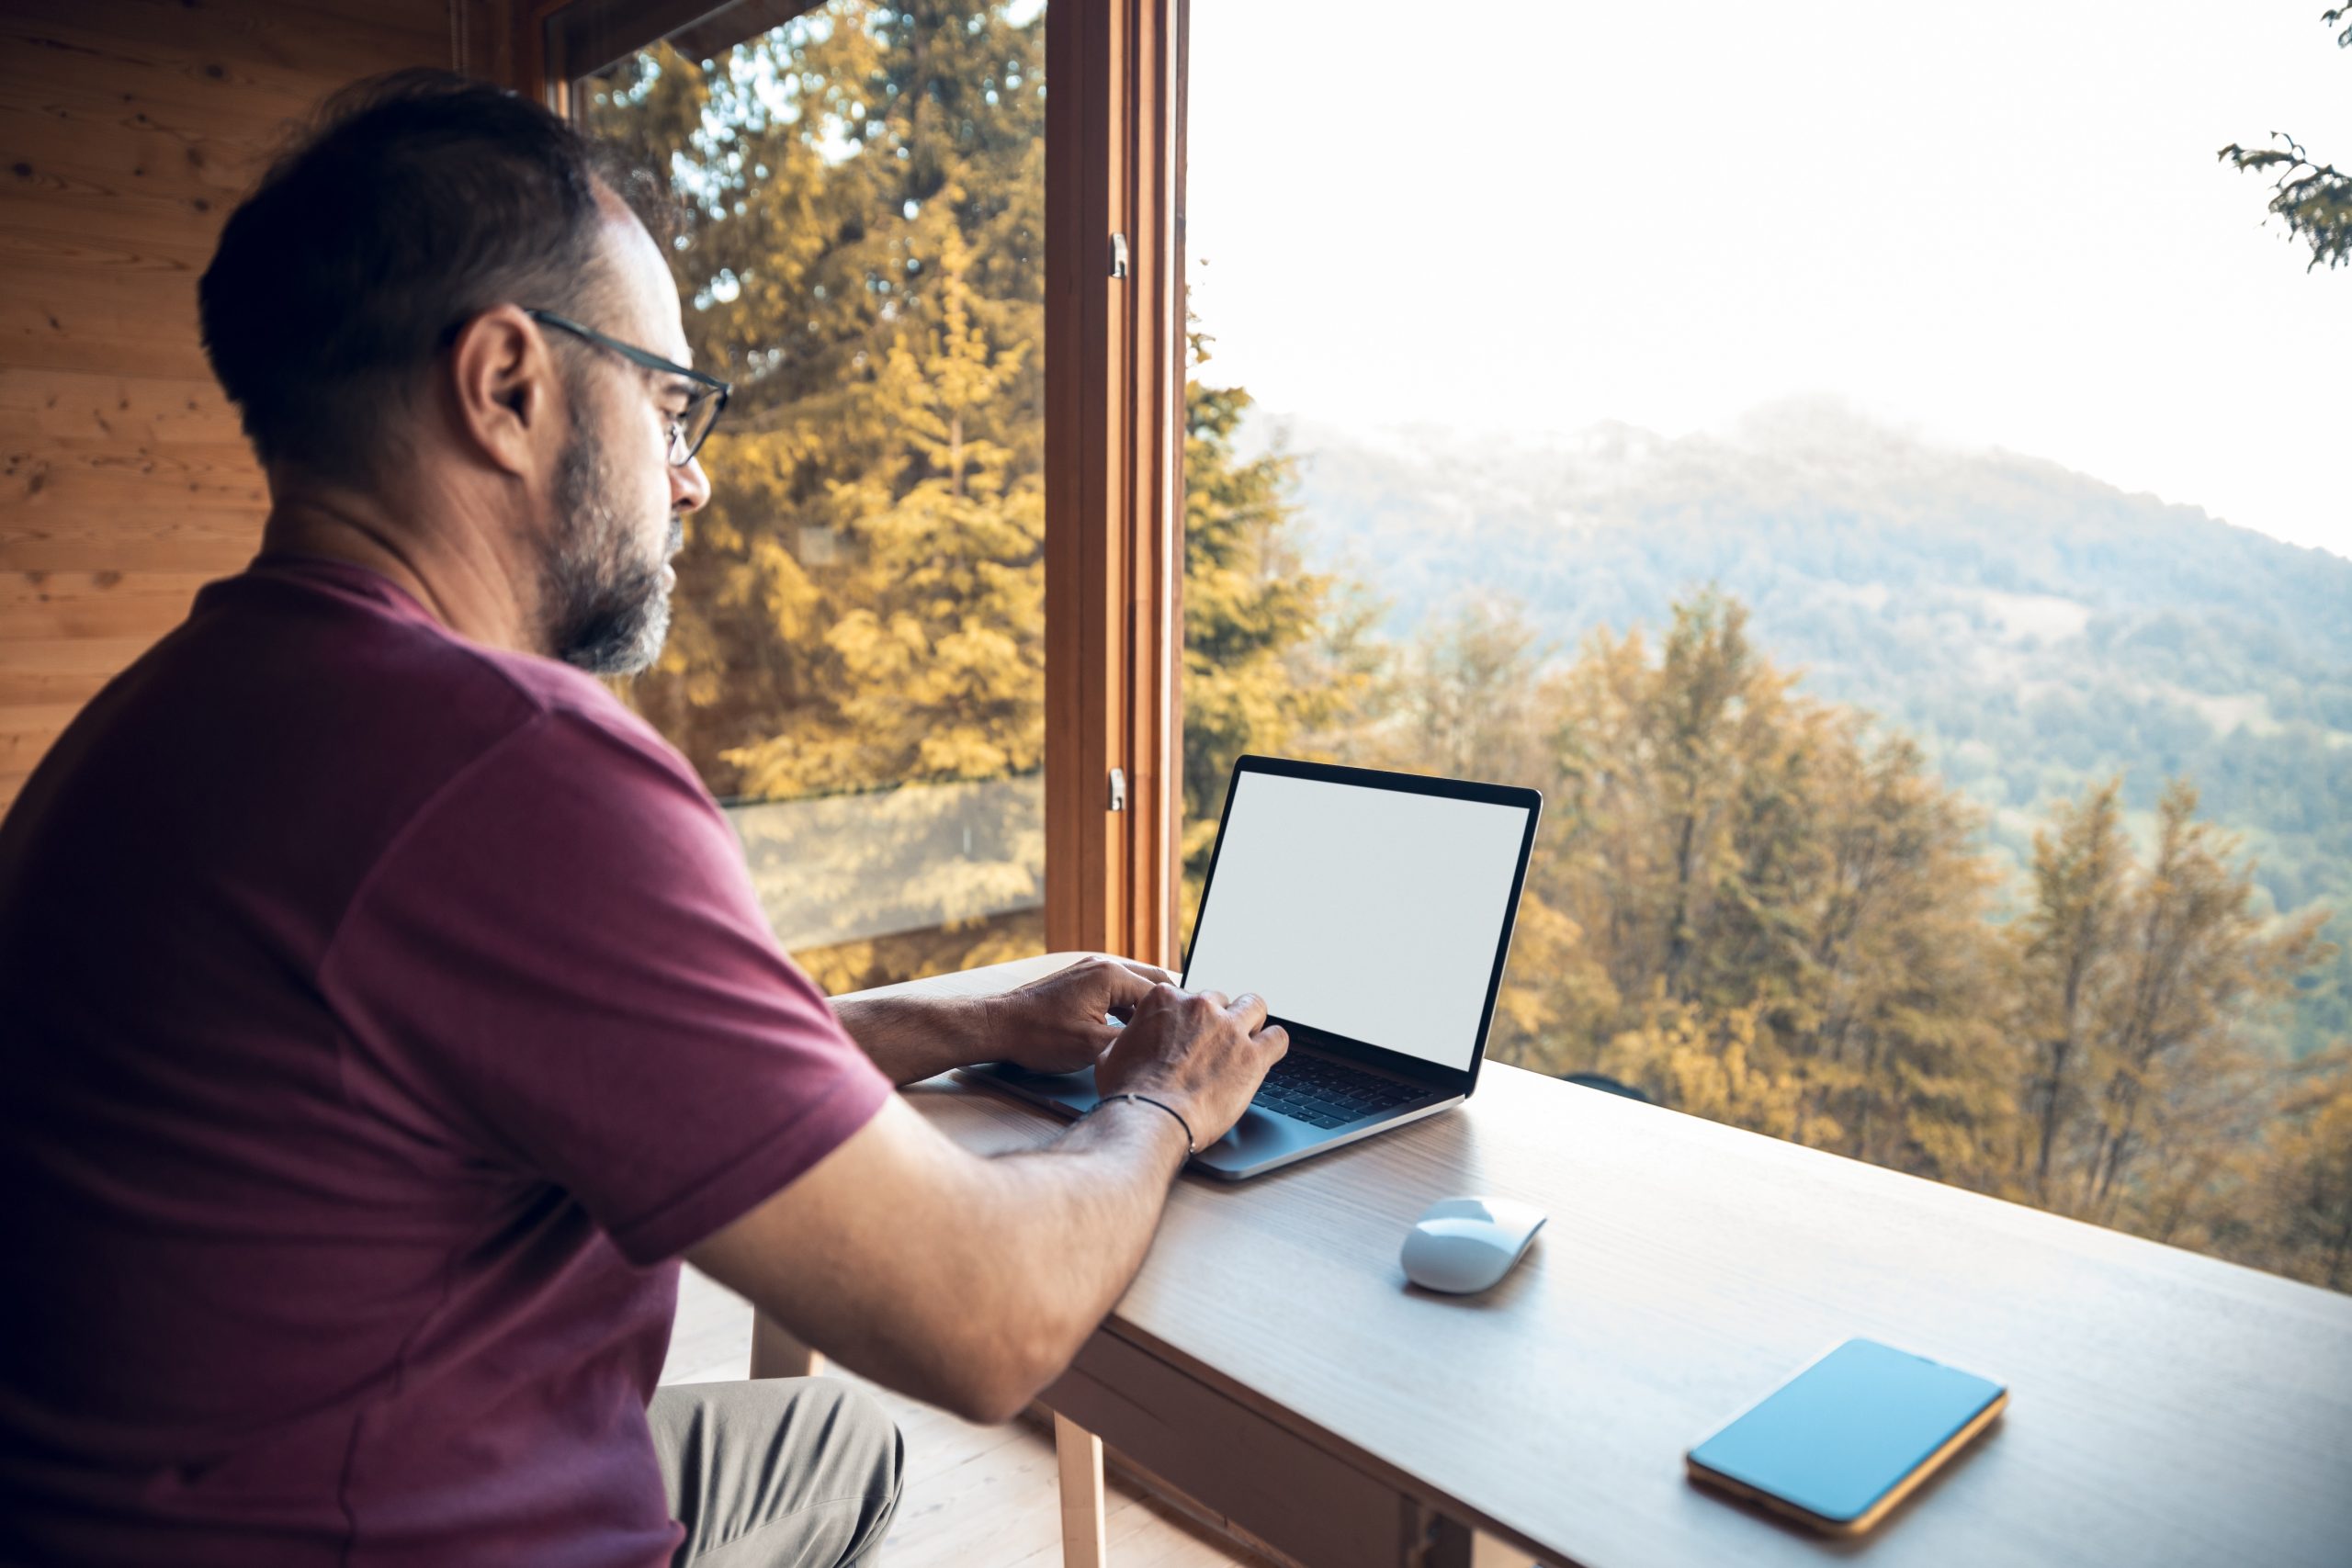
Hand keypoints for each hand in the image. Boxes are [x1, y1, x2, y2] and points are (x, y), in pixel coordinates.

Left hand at [985, 956, 1175, 1074]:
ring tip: (1158, 1036)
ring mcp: (1089, 971)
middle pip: (1152, 982)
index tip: (1189, 1036)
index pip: (1161, 994)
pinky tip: (1129, 1031)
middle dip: (1167, 1008)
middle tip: (1181, 1033)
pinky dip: (1126, 1008)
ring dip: (1146, 1009)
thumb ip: (1132, 1040)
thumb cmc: (1039, 1036)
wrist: (998, 1027)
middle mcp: (1103, 965)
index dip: (1177, 1018)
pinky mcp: (1079, 981)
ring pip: (1133, 987)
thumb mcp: (1094, 1047)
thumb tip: (1160, 1046)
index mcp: (1112, 975)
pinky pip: (1115, 991)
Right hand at [1093, 985, 1287, 1147]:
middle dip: (1220, 1018)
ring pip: (1255, 1006)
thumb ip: (1129, 1040)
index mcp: (1166, 999)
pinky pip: (1278, 1038)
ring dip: (1252, 1020)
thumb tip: (1128, 1044)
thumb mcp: (1112, 1055)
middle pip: (1222, 999)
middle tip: (1218, 1040)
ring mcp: (1230, 1029)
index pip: (1188, 995)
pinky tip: (1269, 1053)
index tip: (1192, 1031)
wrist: (1151, 1117)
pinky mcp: (1253, 1056)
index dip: (1191, 1016)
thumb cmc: (1128, 1091)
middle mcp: (1200, 1007)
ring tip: (1249, 1037)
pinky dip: (1275, 1044)